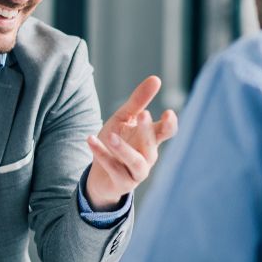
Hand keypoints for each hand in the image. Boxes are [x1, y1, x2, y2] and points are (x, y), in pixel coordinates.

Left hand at [85, 75, 177, 209]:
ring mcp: (137, 172)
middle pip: (151, 144)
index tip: (168, 113)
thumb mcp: (124, 118)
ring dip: (124, 149)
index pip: (166, 131)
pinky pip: (113, 168)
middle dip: (147, 130)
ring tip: (110, 136)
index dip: (170, 124)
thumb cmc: (116, 141)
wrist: (100, 173)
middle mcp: (148, 156)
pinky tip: (91, 139)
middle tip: (143, 114)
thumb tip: (156, 79)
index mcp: (151, 138)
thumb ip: (138, 101)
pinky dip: (102, 154)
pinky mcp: (123, 183)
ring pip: (136, 162)